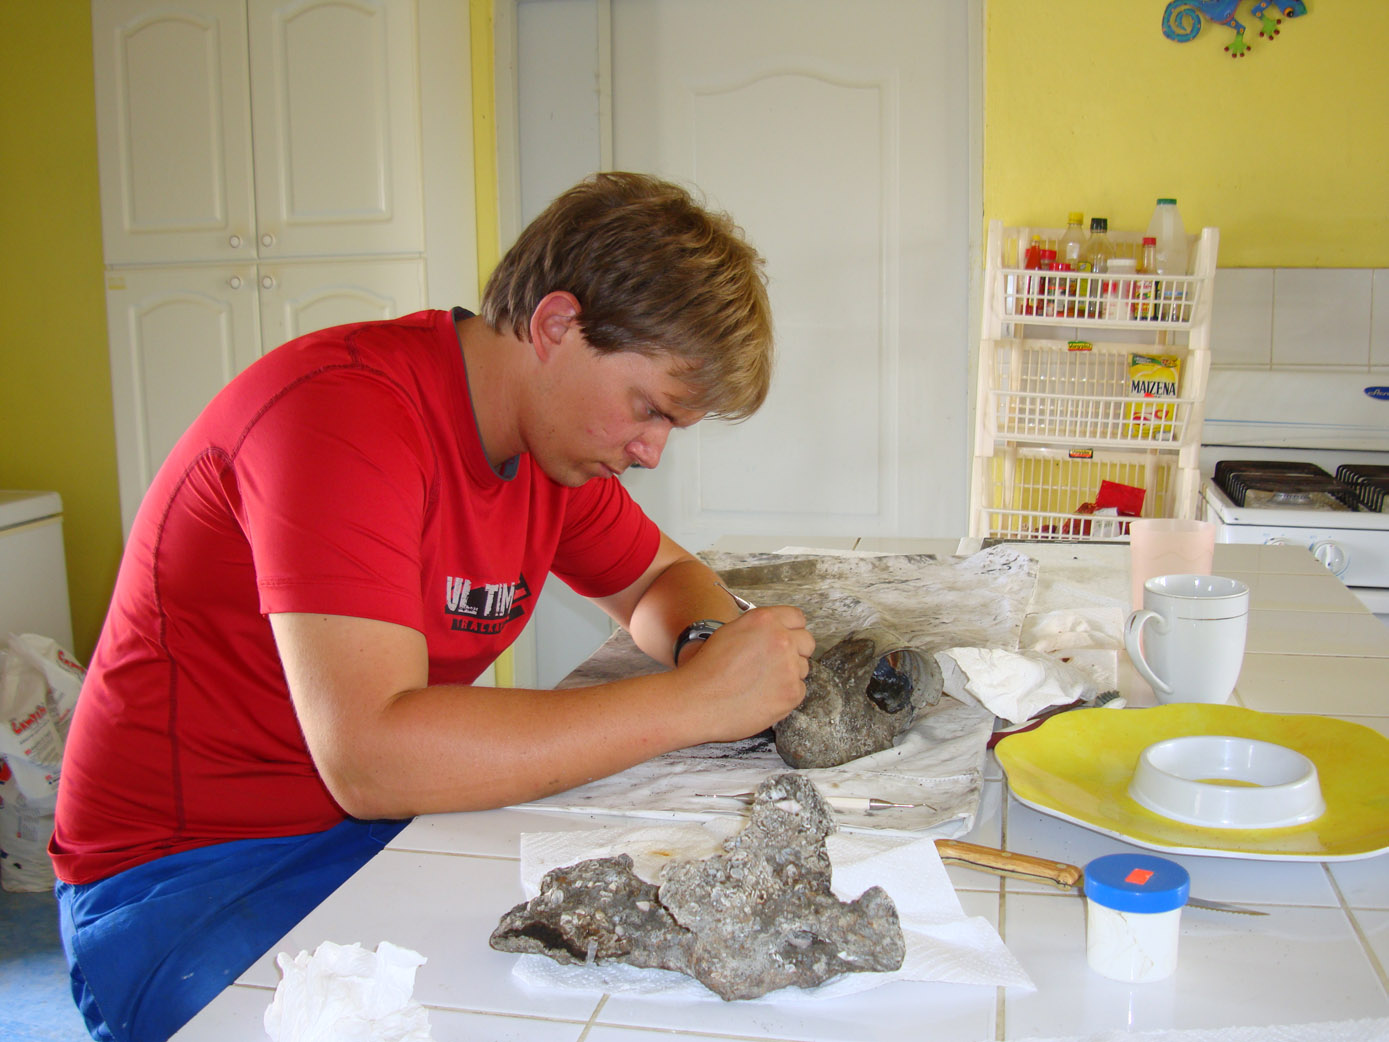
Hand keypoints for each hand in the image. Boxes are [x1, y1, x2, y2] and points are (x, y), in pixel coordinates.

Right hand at [676, 605, 813, 741]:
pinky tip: (761, 696)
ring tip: (759, 683)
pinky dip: (784, 695)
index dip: (791, 630)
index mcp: (765, 620)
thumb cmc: (707, 670)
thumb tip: (776, 632)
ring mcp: (789, 667)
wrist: (697, 701)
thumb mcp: (730, 632)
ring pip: (803, 668)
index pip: (798, 618)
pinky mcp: (792, 693)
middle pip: (807, 642)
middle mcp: (781, 639)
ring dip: (788, 675)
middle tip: (774, 665)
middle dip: (795, 652)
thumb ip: (759, 629)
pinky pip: (799, 690)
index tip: (787, 639)